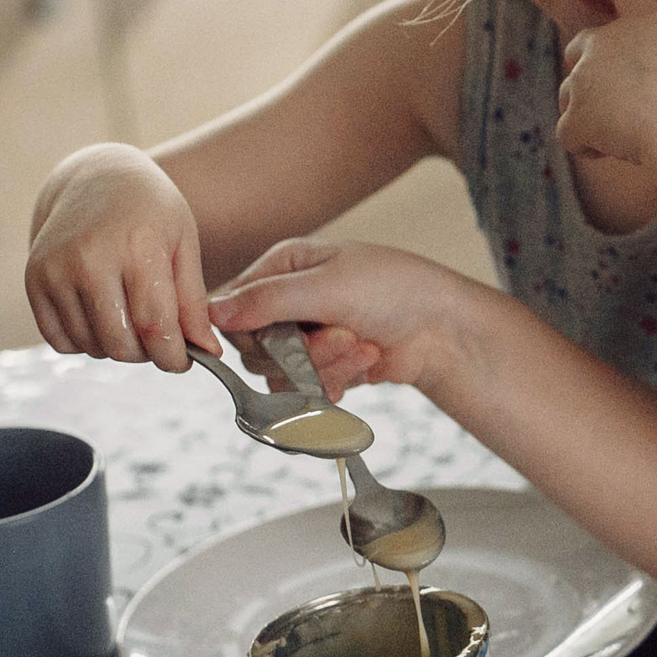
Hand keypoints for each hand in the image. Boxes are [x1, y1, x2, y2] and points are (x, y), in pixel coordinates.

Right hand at [26, 144, 216, 370]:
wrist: (97, 177)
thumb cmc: (152, 212)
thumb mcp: (184, 245)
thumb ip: (194, 303)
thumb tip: (210, 353)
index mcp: (137, 248)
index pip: (155, 326)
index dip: (173, 356)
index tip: (184, 362)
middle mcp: (89, 259)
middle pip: (121, 343)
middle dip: (148, 355)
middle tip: (160, 340)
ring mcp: (55, 270)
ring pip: (91, 346)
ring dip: (118, 348)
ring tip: (133, 322)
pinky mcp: (33, 280)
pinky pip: (60, 340)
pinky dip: (85, 343)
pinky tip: (103, 319)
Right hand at [207, 239, 479, 397]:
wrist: (446, 328)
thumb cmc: (395, 289)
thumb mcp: (329, 285)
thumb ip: (268, 299)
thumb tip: (210, 310)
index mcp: (285, 267)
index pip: (236, 307)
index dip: (251, 329)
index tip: (282, 337)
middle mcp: (290, 301)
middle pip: (256, 347)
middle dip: (303, 351)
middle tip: (344, 336)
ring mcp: (308, 336)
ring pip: (282, 373)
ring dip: (326, 367)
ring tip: (366, 348)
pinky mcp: (326, 367)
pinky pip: (307, 389)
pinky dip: (337, 381)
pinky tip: (369, 362)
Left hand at [557, 0, 656, 169]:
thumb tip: (653, 70)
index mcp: (644, 22)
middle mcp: (607, 42)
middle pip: (578, 47)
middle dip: (588, 71)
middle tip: (616, 99)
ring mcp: (585, 78)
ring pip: (569, 96)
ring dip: (590, 114)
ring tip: (626, 134)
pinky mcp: (576, 116)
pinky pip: (569, 135)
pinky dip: (588, 147)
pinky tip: (615, 152)